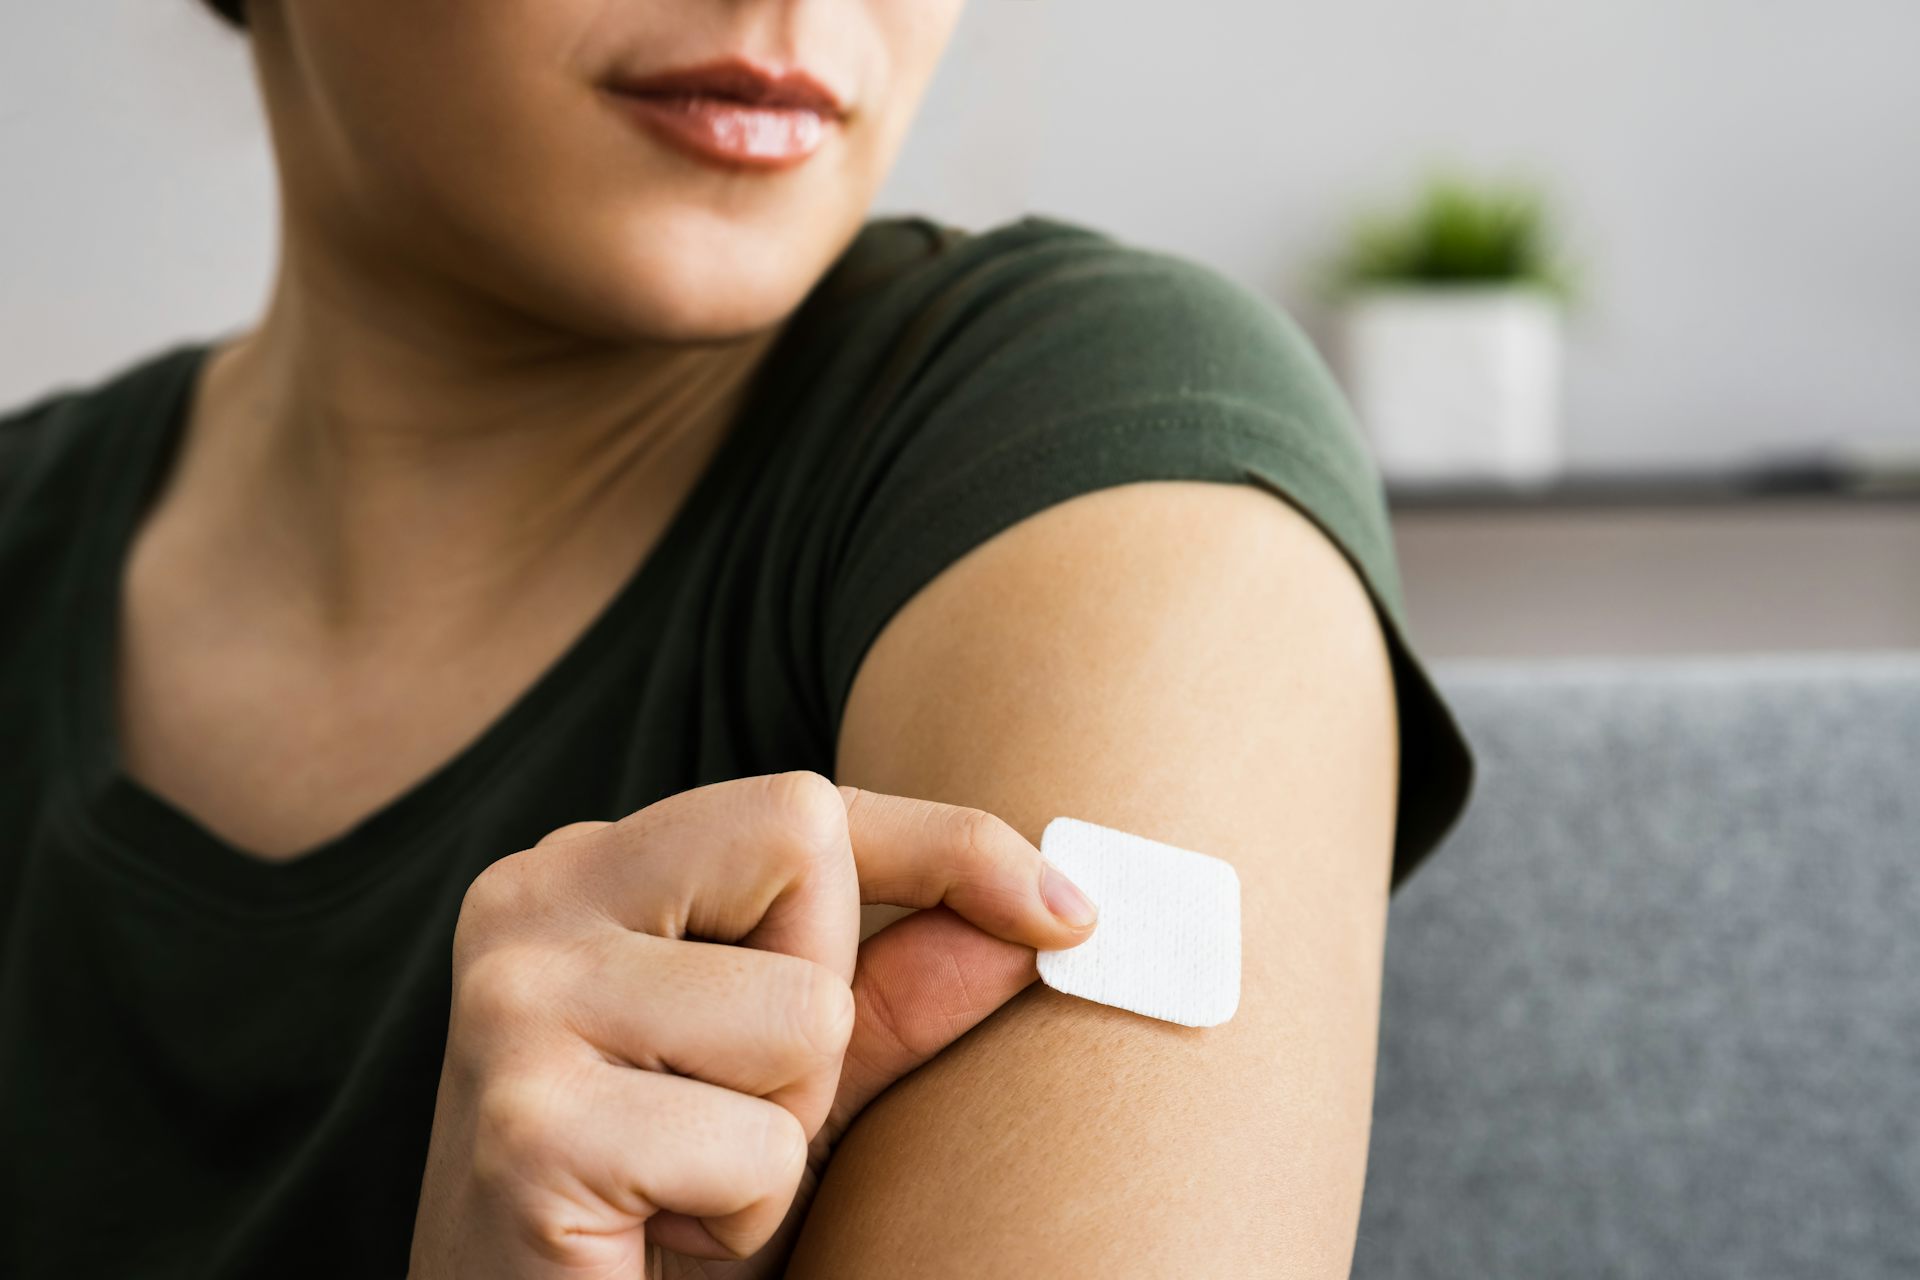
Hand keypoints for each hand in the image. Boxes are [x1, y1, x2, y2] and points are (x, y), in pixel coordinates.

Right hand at [407, 772, 1098, 1278]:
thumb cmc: (661, 1201)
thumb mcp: (791, 1081)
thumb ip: (898, 992)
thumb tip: (1053, 916)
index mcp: (587, 869)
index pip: (803, 804)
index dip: (952, 843)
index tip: (1069, 910)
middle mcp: (534, 899)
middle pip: (805, 838)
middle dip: (829, 999)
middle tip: (739, 1106)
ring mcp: (515, 1002)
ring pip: (804, 1010)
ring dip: (786, 1131)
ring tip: (692, 1179)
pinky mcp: (531, 1124)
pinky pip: (758, 1147)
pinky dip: (745, 1216)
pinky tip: (656, 1236)